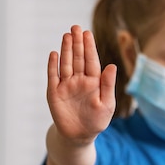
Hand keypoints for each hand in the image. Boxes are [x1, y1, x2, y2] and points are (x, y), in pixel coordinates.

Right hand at [47, 25, 116, 143]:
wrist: (79, 136)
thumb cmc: (97, 121)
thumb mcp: (107, 104)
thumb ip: (108, 85)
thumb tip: (111, 66)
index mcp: (94, 82)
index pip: (91, 61)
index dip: (89, 47)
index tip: (87, 33)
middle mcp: (79, 80)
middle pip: (78, 58)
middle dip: (77, 43)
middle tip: (75, 27)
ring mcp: (66, 85)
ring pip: (66, 64)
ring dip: (66, 50)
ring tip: (66, 35)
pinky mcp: (54, 93)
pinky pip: (53, 76)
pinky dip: (53, 65)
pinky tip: (55, 54)